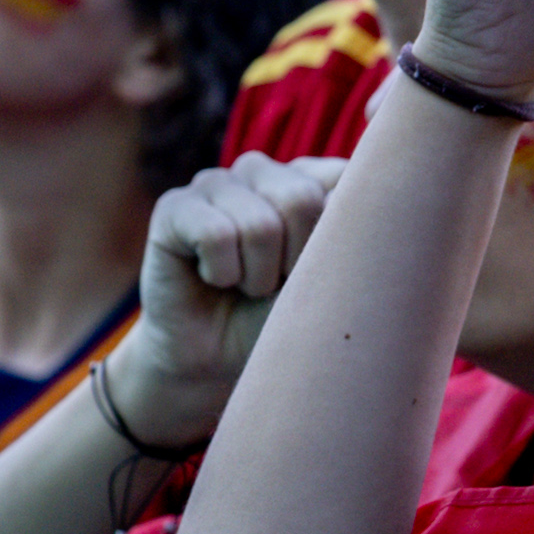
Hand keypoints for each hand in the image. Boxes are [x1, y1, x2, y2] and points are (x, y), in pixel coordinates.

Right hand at [110, 156, 348, 452]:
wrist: (219, 361)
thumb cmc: (282, 317)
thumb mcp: (331, 277)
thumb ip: (350, 229)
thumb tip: (358, 191)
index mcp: (309, 177)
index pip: (344, 178)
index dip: (337, 240)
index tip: (323, 271)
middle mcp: (263, 171)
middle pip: (301, 199)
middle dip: (294, 262)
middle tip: (277, 284)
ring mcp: (217, 182)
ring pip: (258, 224)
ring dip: (257, 277)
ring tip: (245, 285)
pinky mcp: (175, 206)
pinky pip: (214, 234)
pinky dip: (222, 272)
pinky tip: (214, 278)